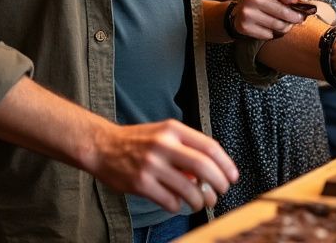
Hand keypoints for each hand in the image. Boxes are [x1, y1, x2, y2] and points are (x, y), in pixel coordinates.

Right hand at [88, 119, 238, 212]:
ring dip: (200, 200)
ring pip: (189, 188)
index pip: (209, 146)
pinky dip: (178, 205)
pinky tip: (176, 202)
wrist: (102, 146)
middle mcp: (163, 145)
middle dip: (218, 184)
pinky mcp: (141, 184)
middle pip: (204, 167)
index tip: (232, 176)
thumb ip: (186, 148)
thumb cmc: (137, 141)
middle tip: (220, 192)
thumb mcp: (163, 133)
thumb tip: (211, 170)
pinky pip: (170, 201)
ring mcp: (152, 165)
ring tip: (200, 203)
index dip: (226, 164)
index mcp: (173, 130)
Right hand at [229, 0, 310, 39]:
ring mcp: (245, 12)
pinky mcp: (243, 27)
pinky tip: (271, 27)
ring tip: (285, 23)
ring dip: (286, 26)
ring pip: (279, 25)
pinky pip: (269, 35)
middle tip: (299, 18)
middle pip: (285, 12)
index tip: (303, 5)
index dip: (299, 3)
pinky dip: (274, 33)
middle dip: (296, 17)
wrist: (239, 10)